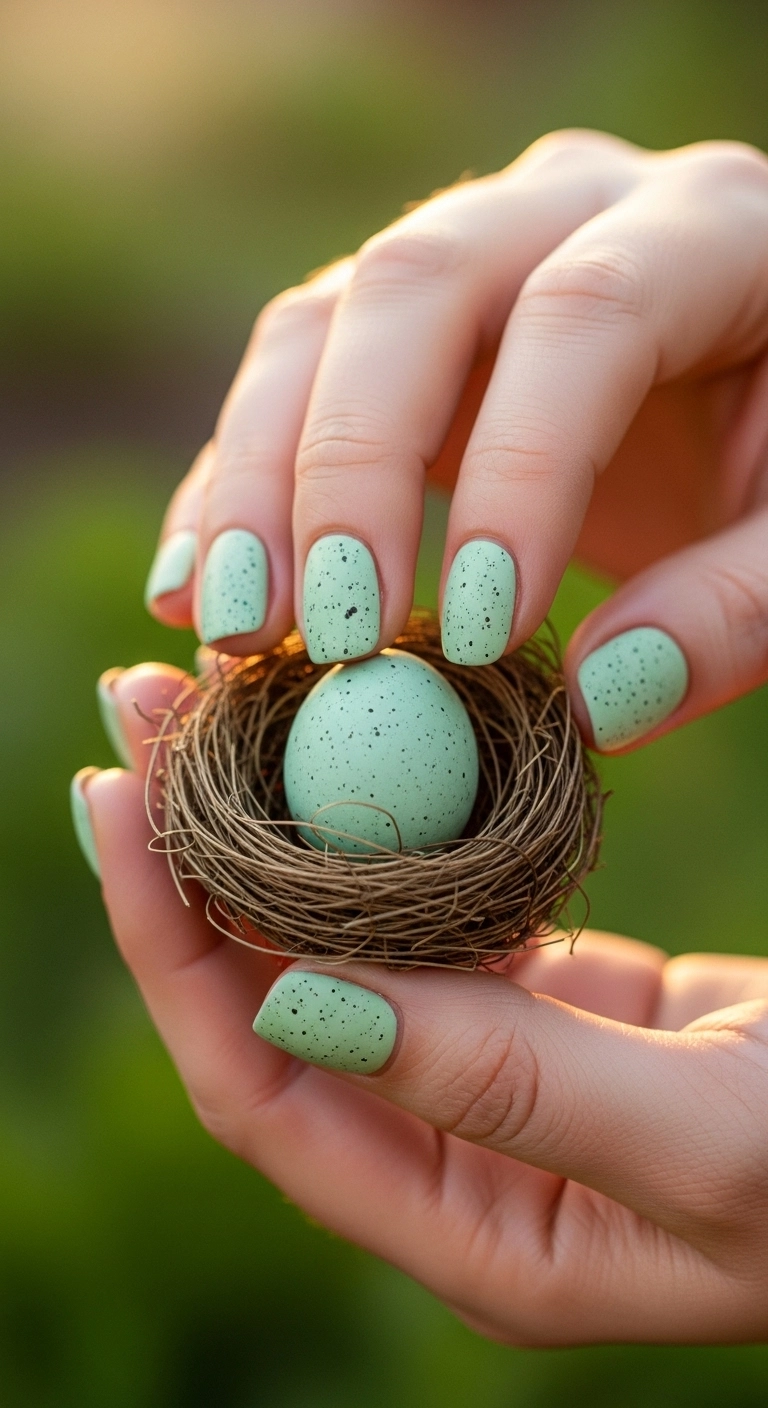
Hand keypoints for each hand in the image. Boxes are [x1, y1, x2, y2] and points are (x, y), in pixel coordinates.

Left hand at [75, 665, 767, 1345]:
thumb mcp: (706, 1141)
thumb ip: (515, 1088)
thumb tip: (294, 999)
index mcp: (473, 1233)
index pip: (263, 1087)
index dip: (171, 946)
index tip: (121, 795)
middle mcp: (464, 1159)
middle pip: (278, 1002)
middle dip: (196, 856)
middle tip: (146, 709)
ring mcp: (505, 1076)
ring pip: (350, 945)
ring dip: (281, 823)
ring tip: (219, 701)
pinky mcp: (559, 1005)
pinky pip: (439, 910)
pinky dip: (388, 826)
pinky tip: (352, 743)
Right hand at [143, 128, 767, 752]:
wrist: (760, 409)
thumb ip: (739, 609)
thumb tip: (598, 702)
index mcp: (708, 230)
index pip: (584, 316)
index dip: (518, 472)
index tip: (475, 637)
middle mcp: (569, 207)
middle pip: (417, 286)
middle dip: (346, 468)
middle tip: (323, 632)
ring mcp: (472, 254)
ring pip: (324, 321)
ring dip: (255, 479)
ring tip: (229, 627)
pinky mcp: (404, 332)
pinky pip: (295, 378)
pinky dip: (234, 484)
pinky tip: (196, 589)